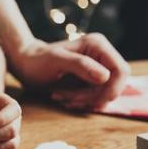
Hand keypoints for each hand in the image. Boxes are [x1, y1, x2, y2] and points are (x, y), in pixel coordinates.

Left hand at [8, 33, 130, 109]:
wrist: (26, 64)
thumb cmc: (37, 60)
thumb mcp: (56, 61)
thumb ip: (81, 65)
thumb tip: (106, 76)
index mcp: (98, 45)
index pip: (121, 70)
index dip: (113, 89)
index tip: (95, 102)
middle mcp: (102, 55)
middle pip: (115, 85)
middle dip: (94, 97)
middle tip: (69, 100)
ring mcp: (98, 68)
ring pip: (105, 93)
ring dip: (84, 100)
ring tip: (61, 96)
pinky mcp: (92, 79)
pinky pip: (96, 97)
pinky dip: (81, 102)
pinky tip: (63, 98)